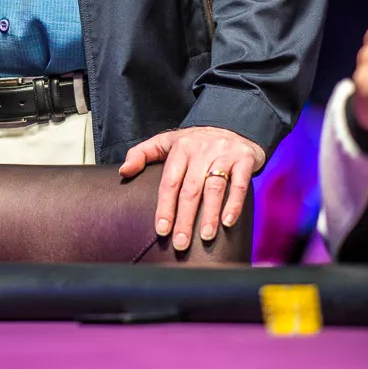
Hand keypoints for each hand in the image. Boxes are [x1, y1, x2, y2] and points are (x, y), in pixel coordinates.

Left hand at [119, 126, 265, 249]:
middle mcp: (201, 151)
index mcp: (180, 148)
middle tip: (181, 243)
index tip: (162, 230)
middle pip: (190, 189)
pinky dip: (234, 204)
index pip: (169, 181)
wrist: (233, 125)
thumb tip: (123, 171)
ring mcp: (223, 154)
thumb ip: (141, 154)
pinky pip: (239, 184)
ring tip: (205, 237)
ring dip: (209, 214)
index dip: (165, 207)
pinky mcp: (244, 159)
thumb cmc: (195, 142)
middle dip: (185, 219)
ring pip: (214, 187)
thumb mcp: (166, 142)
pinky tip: (228, 222)